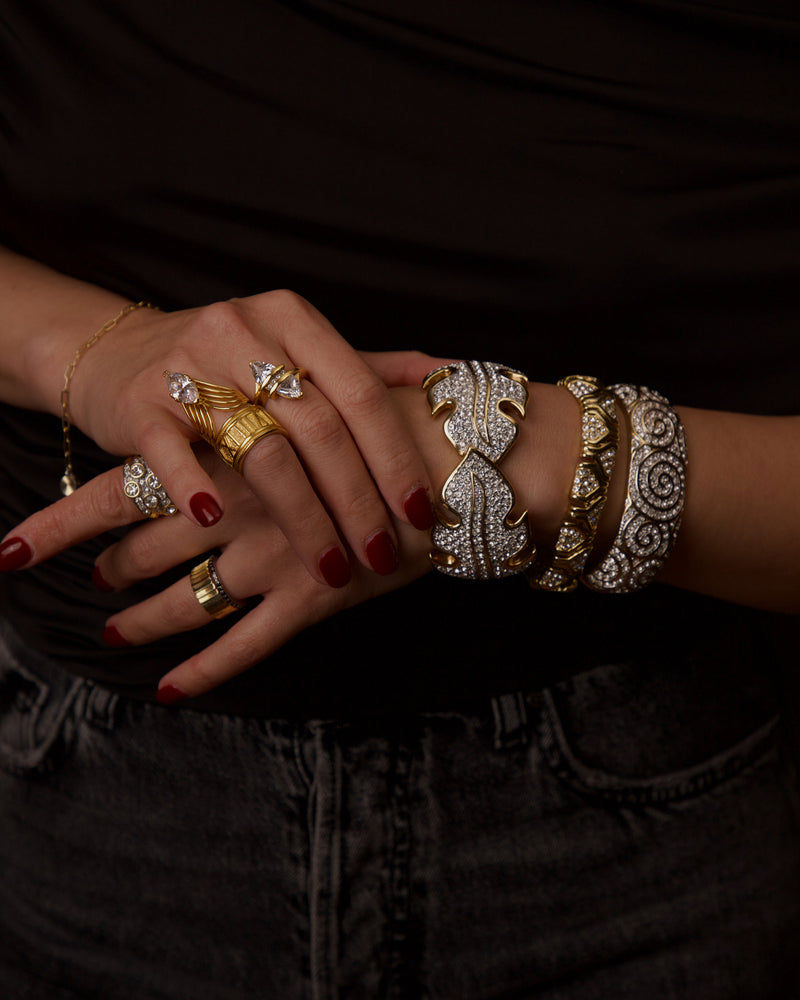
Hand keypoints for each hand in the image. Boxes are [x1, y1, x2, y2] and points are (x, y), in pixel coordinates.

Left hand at [2, 385, 450, 699]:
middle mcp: (235, 507)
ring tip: (112, 633)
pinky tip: (170, 690)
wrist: (452, 460)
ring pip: (186, 600)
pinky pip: (245, 645)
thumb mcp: (318, 395)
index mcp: (226, 452)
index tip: (9, 550)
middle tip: (92, 581)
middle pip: (145, 548)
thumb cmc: (390, 419)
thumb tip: (242, 402)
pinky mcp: (308, 599)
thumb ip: (276, 401)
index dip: (60, 521)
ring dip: (142, 621)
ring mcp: (269, 557)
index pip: (121, 487)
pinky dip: (205, 671)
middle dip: (110, 569)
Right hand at [66, 291, 439, 586]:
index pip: (361, 394)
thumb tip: (447, 377)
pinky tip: (219, 523)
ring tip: (331, 567)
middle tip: (381, 554)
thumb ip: (369, 365)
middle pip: (320, 428)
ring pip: (262, 449)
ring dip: (303, 517)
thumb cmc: (224, 362)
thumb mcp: (296, 347)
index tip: (422, 512)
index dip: (396, 458)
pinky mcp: (139, 402)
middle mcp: (246, 334)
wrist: (115, 351)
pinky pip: (172, 451)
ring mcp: (189, 366)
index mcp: (295, 322)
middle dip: (358, 501)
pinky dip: (197, 488)